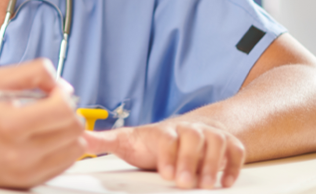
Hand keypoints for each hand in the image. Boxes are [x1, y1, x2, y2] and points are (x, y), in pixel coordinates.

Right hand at [0, 59, 85, 188]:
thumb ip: (33, 73)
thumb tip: (62, 84)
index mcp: (9, 125)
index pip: (62, 109)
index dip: (63, 95)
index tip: (54, 92)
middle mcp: (20, 154)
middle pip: (74, 128)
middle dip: (68, 111)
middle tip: (50, 105)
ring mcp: (29, 172)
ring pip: (77, 147)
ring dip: (68, 131)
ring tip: (46, 123)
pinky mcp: (33, 182)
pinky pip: (67, 162)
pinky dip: (62, 147)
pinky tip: (44, 138)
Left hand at [85, 118, 245, 188]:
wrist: (182, 129)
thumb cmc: (152, 141)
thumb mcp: (126, 140)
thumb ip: (104, 142)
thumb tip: (79, 141)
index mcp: (162, 131)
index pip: (168, 137)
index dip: (169, 154)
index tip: (166, 174)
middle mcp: (187, 129)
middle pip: (195, 136)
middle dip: (192, 160)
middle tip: (186, 183)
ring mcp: (208, 135)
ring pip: (217, 141)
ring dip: (214, 164)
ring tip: (207, 185)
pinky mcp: (226, 143)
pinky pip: (235, 149)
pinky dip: (233, 164)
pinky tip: (225, 181)